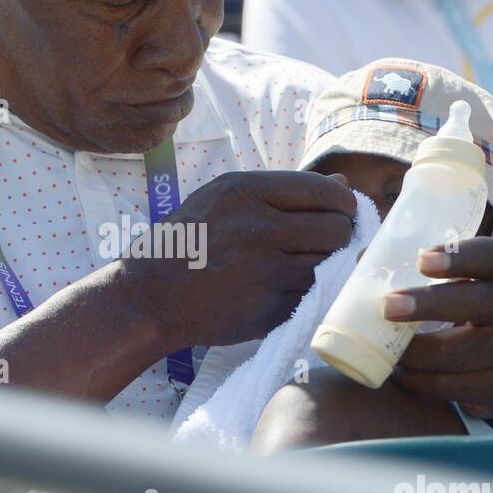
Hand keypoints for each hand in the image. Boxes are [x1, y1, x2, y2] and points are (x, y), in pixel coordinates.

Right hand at [123, 170, 355, 349]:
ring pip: (331, 266)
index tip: (342, 215)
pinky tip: (286, 289)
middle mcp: (258, 227)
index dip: (345, 206)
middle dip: (340, 239)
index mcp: (246, 190)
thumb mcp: (224, 200)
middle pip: (338, 230)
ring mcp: (265, 270)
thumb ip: (284, 192)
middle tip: (325, 246)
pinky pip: (312, 296)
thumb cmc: (187, 243)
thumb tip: (342, 185)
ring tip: (303, 267)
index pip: (326, 192)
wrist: (148, 298)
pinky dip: (307, 294)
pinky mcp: (269, 308)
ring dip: (326, 268)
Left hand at [382, 236, 492, 419]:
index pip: (490, 256)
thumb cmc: (465, 306)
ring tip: (384, 347)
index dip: (459, 257)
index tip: (421, 260)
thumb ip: (415, 266)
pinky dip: (419, 379)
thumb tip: (365, 259)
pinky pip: (452, 385)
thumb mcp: (456, 280)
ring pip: (458, 351)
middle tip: (387, 306)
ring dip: (414, 351)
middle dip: (428, 304)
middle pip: (477, 302)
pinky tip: (400, 372)